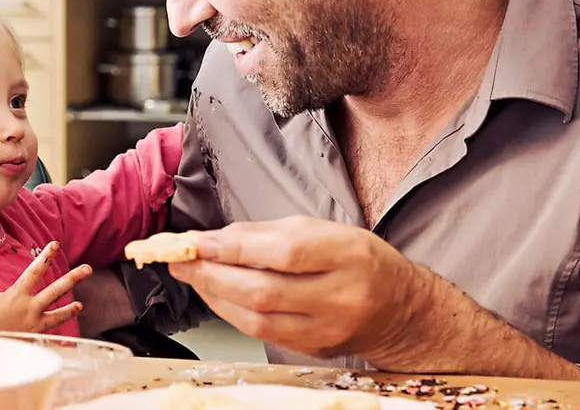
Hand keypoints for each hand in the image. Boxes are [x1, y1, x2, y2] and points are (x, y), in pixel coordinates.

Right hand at [0, 241, 92, 332]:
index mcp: (16, 295)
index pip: (35, 271)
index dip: (46, 256)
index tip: (56, 245)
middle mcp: (29, 308)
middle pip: (55, 290)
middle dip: (73, 278)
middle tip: (88, 269)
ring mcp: (34, 324)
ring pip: (58, 314)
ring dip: (70, 309)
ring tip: (81, 305)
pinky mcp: (33, 338)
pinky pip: (50, 333)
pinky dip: (57, 331)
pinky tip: (62, 329)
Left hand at [167, 216, 435, 362]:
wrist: (400, 309)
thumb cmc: (359, 261)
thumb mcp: (325, 230)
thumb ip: (268, 232)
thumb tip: (215, 238)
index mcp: (348, 254)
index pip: (284, 251)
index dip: (233, 247)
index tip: (196, 241)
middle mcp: (341, 295)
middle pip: (263, 290)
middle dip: (211, 274)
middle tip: (180, 259)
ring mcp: (327, 329)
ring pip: (257, 319)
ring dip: (214, 296)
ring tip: (192, 276)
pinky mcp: (313, 349)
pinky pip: (261, 334)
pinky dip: (231, 313)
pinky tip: (217, 296)